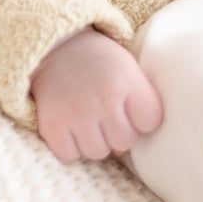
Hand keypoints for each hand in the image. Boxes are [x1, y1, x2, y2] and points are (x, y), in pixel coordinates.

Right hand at [28, 26, 163, 161]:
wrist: (52, 47)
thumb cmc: (97, 63)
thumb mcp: (127, 68)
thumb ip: (141, 102)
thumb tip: (126, 150)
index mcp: (125, 81)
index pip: (150, 122)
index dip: (140, 118)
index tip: (128, 105)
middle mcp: (102, 99)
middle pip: (124, 142)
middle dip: (116, 131)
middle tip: (103, 111)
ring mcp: (76, 113)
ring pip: (97, 152)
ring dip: (93, 140)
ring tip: (85, 118)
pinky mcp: (52, 124)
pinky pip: (70, 154)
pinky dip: (69, 146)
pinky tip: (68, 125)